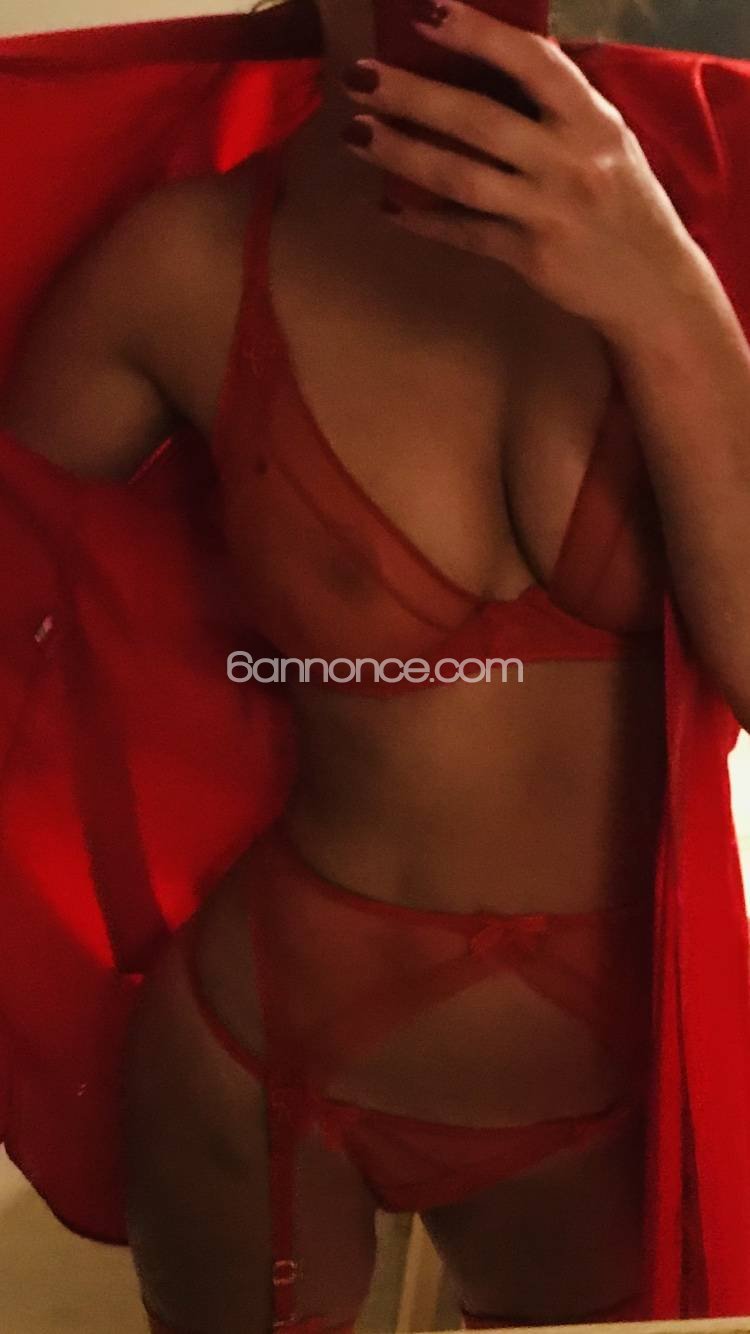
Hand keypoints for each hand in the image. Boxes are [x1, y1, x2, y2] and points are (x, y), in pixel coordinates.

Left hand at [340, 0, 706, 337]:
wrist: (654, 285)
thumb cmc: (624, 202)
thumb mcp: (607, 139)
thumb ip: (558, 105)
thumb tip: (491, 60)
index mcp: (592, 119)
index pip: (531, 62)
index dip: (477, 34)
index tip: (426, 14)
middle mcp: (570, 160)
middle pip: (478, 119)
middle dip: (412, 95)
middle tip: (359, 77)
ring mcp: (548, 210)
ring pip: (461, 176)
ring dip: (402, 153)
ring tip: (355, 134)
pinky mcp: (531, 257)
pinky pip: (466, 232)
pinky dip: (424, 220)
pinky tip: (386, 206)